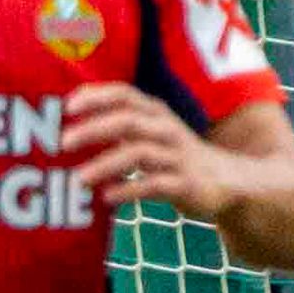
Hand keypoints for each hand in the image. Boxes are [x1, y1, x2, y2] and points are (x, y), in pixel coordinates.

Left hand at [62, 85, 246, 220]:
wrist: (229, 180)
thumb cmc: (173, 154)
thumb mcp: (149, 133)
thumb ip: (115, 126)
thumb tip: (64, 126)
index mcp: (155, 113)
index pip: (125, 94)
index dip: (96, 97)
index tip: (66, 107)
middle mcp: (166, 129)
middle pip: (128, 121)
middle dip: (94, 130)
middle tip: (63, 143)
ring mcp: (178, 157)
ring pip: (140, 154)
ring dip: (106, 165)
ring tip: (78, 179)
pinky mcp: (186, 184)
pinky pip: (155, 185)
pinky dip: (129, 190)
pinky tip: (106, 197)